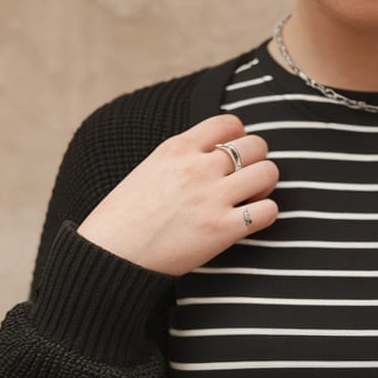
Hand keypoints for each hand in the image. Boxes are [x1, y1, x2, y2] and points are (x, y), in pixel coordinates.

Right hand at [76, 114, 278, 274]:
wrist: (108, 255)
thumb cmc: (124, 217)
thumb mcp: (150, 169)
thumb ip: (183, 157)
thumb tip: (213, 152)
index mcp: (177, 148)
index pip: (229, 122)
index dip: (239, 137)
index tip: (233, 154)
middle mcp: (198, 167)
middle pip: (256, 145)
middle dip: (256, 160)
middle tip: (245, 180)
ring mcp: (211, 198)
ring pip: (268, 172)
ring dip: (265, 185)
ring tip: (250, 198)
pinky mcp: (221, 230)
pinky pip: (269, 210)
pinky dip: (266, 213)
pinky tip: (251, 220)